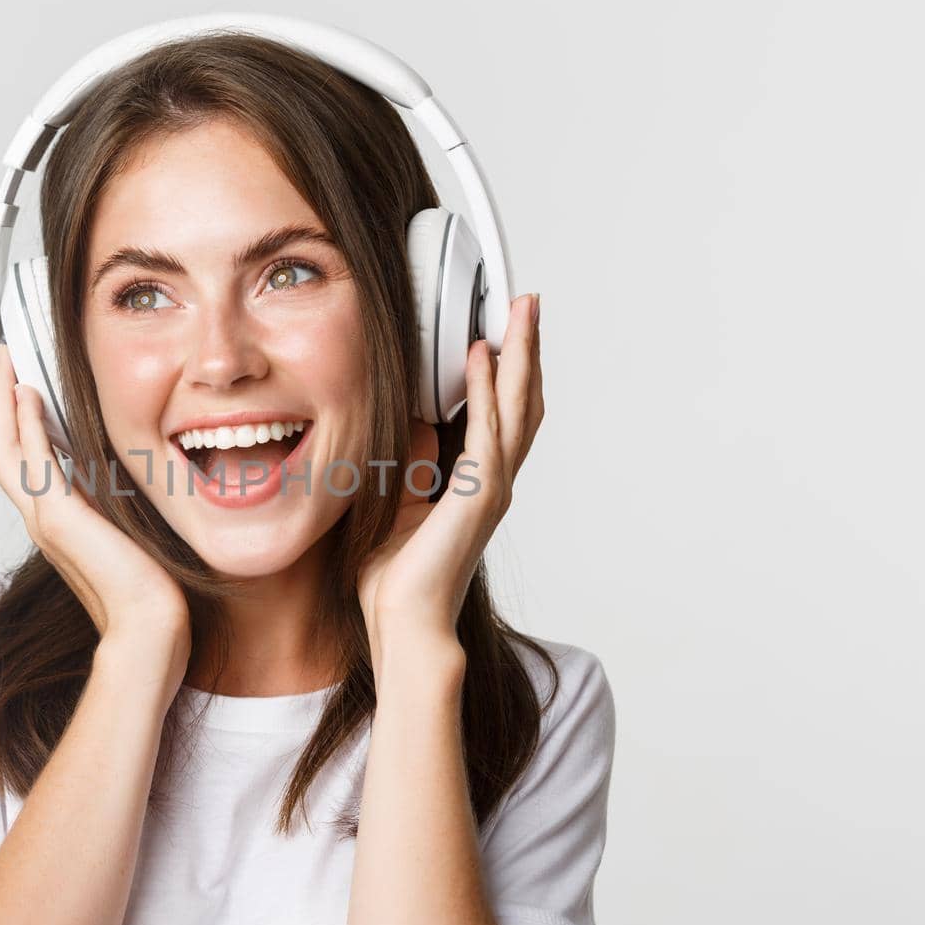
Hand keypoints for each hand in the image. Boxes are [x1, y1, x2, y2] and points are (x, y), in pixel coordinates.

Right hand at [0, 345, 190, 695]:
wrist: (148, 628)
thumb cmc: (144, 593)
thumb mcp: (121, 534)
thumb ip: (107, 508)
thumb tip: (113, 479)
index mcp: (52, 522)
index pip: (15, 462)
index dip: (3, 422)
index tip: (2, 388)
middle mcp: (39, 518)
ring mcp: (44, 518)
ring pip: (4, 448)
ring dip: (0, 400)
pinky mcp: (60, 518)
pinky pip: (34, 460)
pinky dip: (27, 424)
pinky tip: (26, 393)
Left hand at [356, 292, 543, 689]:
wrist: (404, 622)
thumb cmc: (397, 576)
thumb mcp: (398, 497)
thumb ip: (411, 459)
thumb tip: (410, 419)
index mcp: (477, 481)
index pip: (502, 411)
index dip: (508, 368)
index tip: (503, 326)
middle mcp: (494, 479)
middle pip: (522, 399)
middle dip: (527, 348)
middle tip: (528, 302)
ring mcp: (491, 486)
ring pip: (517, 406)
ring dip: (520, 355)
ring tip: (520, 311)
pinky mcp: (478, 494)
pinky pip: (488, 430)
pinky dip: (486, 389)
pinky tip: (482, 356)